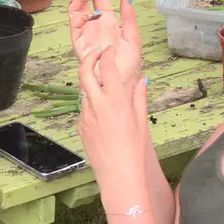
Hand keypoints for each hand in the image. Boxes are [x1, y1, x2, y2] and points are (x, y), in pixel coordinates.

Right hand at [66, 0, 141, 80]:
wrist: (122, 84)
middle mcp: (94, 25)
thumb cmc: (129, 66)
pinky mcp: (79, 42)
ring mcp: (85, 33)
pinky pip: (73, 23)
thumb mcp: (134, 37)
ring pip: (76, 8)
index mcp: (108, 22)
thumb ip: (129, 17)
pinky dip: (77, 10)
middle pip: (86, 0)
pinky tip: (87, 2)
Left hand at [76, 40, 149, 178]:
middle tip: (96, 54)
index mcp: (116, 100)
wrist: (117, 173)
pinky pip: (84, 110)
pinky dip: (92, 106)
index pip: (107, 67)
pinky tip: (104, 117)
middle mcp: (97, 104)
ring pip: (84, 91)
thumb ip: (139, 97)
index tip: (109, 50)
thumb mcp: (141, 120)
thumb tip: (142, 80)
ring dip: (92, 85)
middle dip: (89, 58)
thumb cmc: (133, 148)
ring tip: (105, 90)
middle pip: (84, 71)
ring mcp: (85, 115)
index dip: (107, 54)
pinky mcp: (80, 126)